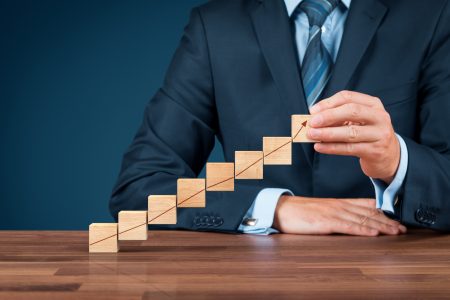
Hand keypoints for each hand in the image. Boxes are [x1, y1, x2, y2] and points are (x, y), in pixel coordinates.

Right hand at [273, 195, 406, 235]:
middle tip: (402, 228)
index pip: (365, 205)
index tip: (396, 218)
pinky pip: (348, 226)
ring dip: (381, 226)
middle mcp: (339, 205)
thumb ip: (337, 212)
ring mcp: (334, 213)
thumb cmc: (300, 212)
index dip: (383, 212)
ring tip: (395, 232)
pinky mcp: (326, 222)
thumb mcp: (322, 210)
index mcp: (338, 203)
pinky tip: (373, 233)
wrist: (282, 209)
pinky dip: (362, 230)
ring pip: (362, 219)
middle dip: (387, 221)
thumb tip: (351, 219)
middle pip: (368, 213)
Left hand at [308, 91, 399, 183]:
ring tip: (312, 135)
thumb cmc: (368, 135)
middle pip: (352, 111)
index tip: (313, 111)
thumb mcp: (359, 121)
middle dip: (328, 116)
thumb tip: (314, 117)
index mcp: (373, 104)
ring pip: (350, 132)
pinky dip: (332, 148)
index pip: (348, 97)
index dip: (328, 103)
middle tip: (312, 122)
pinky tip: (319, 147)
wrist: (389, 157)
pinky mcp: (375, 151)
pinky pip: (349, 149)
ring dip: (328, 133)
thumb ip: (339, 117)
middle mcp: (379, 117)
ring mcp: (379, 134)